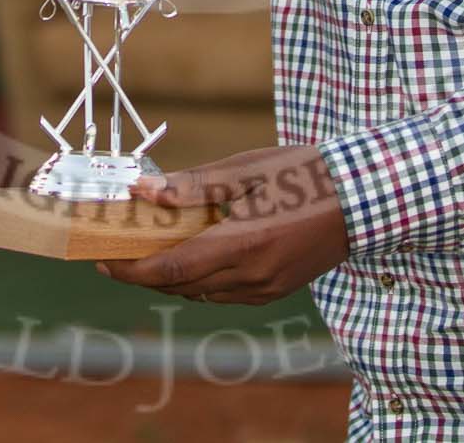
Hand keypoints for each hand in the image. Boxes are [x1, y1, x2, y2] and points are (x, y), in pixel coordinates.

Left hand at [97, 145, 351, 304]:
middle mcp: (251, 276)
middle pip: (180, 287)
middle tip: (117, 252)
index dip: (130, 270)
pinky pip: (225, 294)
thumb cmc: (302, 173)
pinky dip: (201, 281)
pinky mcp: (276, 291)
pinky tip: (195, 256)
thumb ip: (193, 186)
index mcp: (241, 244)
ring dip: (172, 279)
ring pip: (201, 294)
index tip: (102, 260)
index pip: (170, 270)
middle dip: (143, 274)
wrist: (361, 198)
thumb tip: (143, 191)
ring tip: (151, 252)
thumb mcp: (245, 169)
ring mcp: (266, 289)